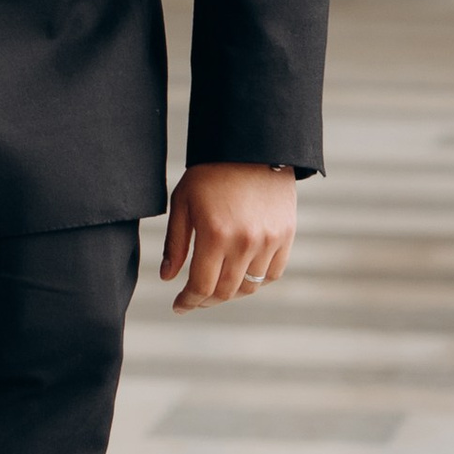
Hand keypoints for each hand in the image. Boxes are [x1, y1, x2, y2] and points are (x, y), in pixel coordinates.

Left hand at [160, 162, 294, 311]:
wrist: (252, 147)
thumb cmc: (210, 172)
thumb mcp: (183, 202)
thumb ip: (175, 243)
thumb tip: (167, 278)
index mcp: (214, 234)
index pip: (201, 286)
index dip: (188, 302)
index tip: (179, 306)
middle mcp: (244, 242)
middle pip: (225, 292)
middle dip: (205, 301)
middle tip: (194, 300)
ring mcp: (268, 241)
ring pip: (250, 287)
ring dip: (230, 293)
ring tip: (216, 287)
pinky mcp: (286, 236)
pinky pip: (272, 274)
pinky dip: (256, 281)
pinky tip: (242, 275)